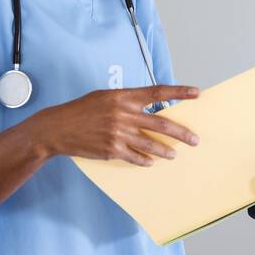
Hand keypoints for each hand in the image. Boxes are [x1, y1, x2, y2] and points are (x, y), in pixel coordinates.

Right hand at [39, 85, 200, 166]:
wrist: (57, 128)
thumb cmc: (82, 110)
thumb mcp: (105, 97)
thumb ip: (128, 101)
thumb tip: (152, 108)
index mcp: (123, 96)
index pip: (158, 92)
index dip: (179, 92)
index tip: (197, 93)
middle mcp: (123, 114)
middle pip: (161, 123)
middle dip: (181, 133)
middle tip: (195, 139)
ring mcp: (118, 133)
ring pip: (151, 144)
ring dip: (166, 150)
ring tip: (174, 154)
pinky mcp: (112, 150)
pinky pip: (135, 157)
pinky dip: (145, 160)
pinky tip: (152, 162)